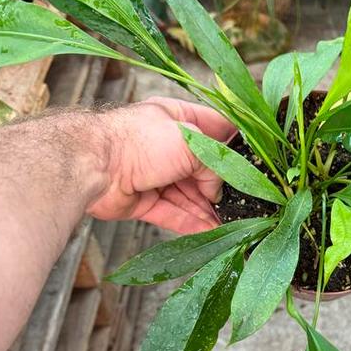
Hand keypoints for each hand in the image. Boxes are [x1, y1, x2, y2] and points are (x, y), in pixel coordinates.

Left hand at [87, 96, 235, 234]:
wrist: (93, 165)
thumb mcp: (190, 142)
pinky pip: (173, 214)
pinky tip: (212, 231)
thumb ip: (213, 165)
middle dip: (222, 186)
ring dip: (209, 209)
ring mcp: (155, 175)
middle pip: (203, 168)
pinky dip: (192, 223)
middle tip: (246, 201)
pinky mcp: (143, 201)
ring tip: (233, 223)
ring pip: (189, 195)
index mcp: (176, 118)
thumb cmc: (139, 141)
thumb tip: (217, 191)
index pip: (215, 128)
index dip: (236, 144)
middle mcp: (166, 146)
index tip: (258, 160)